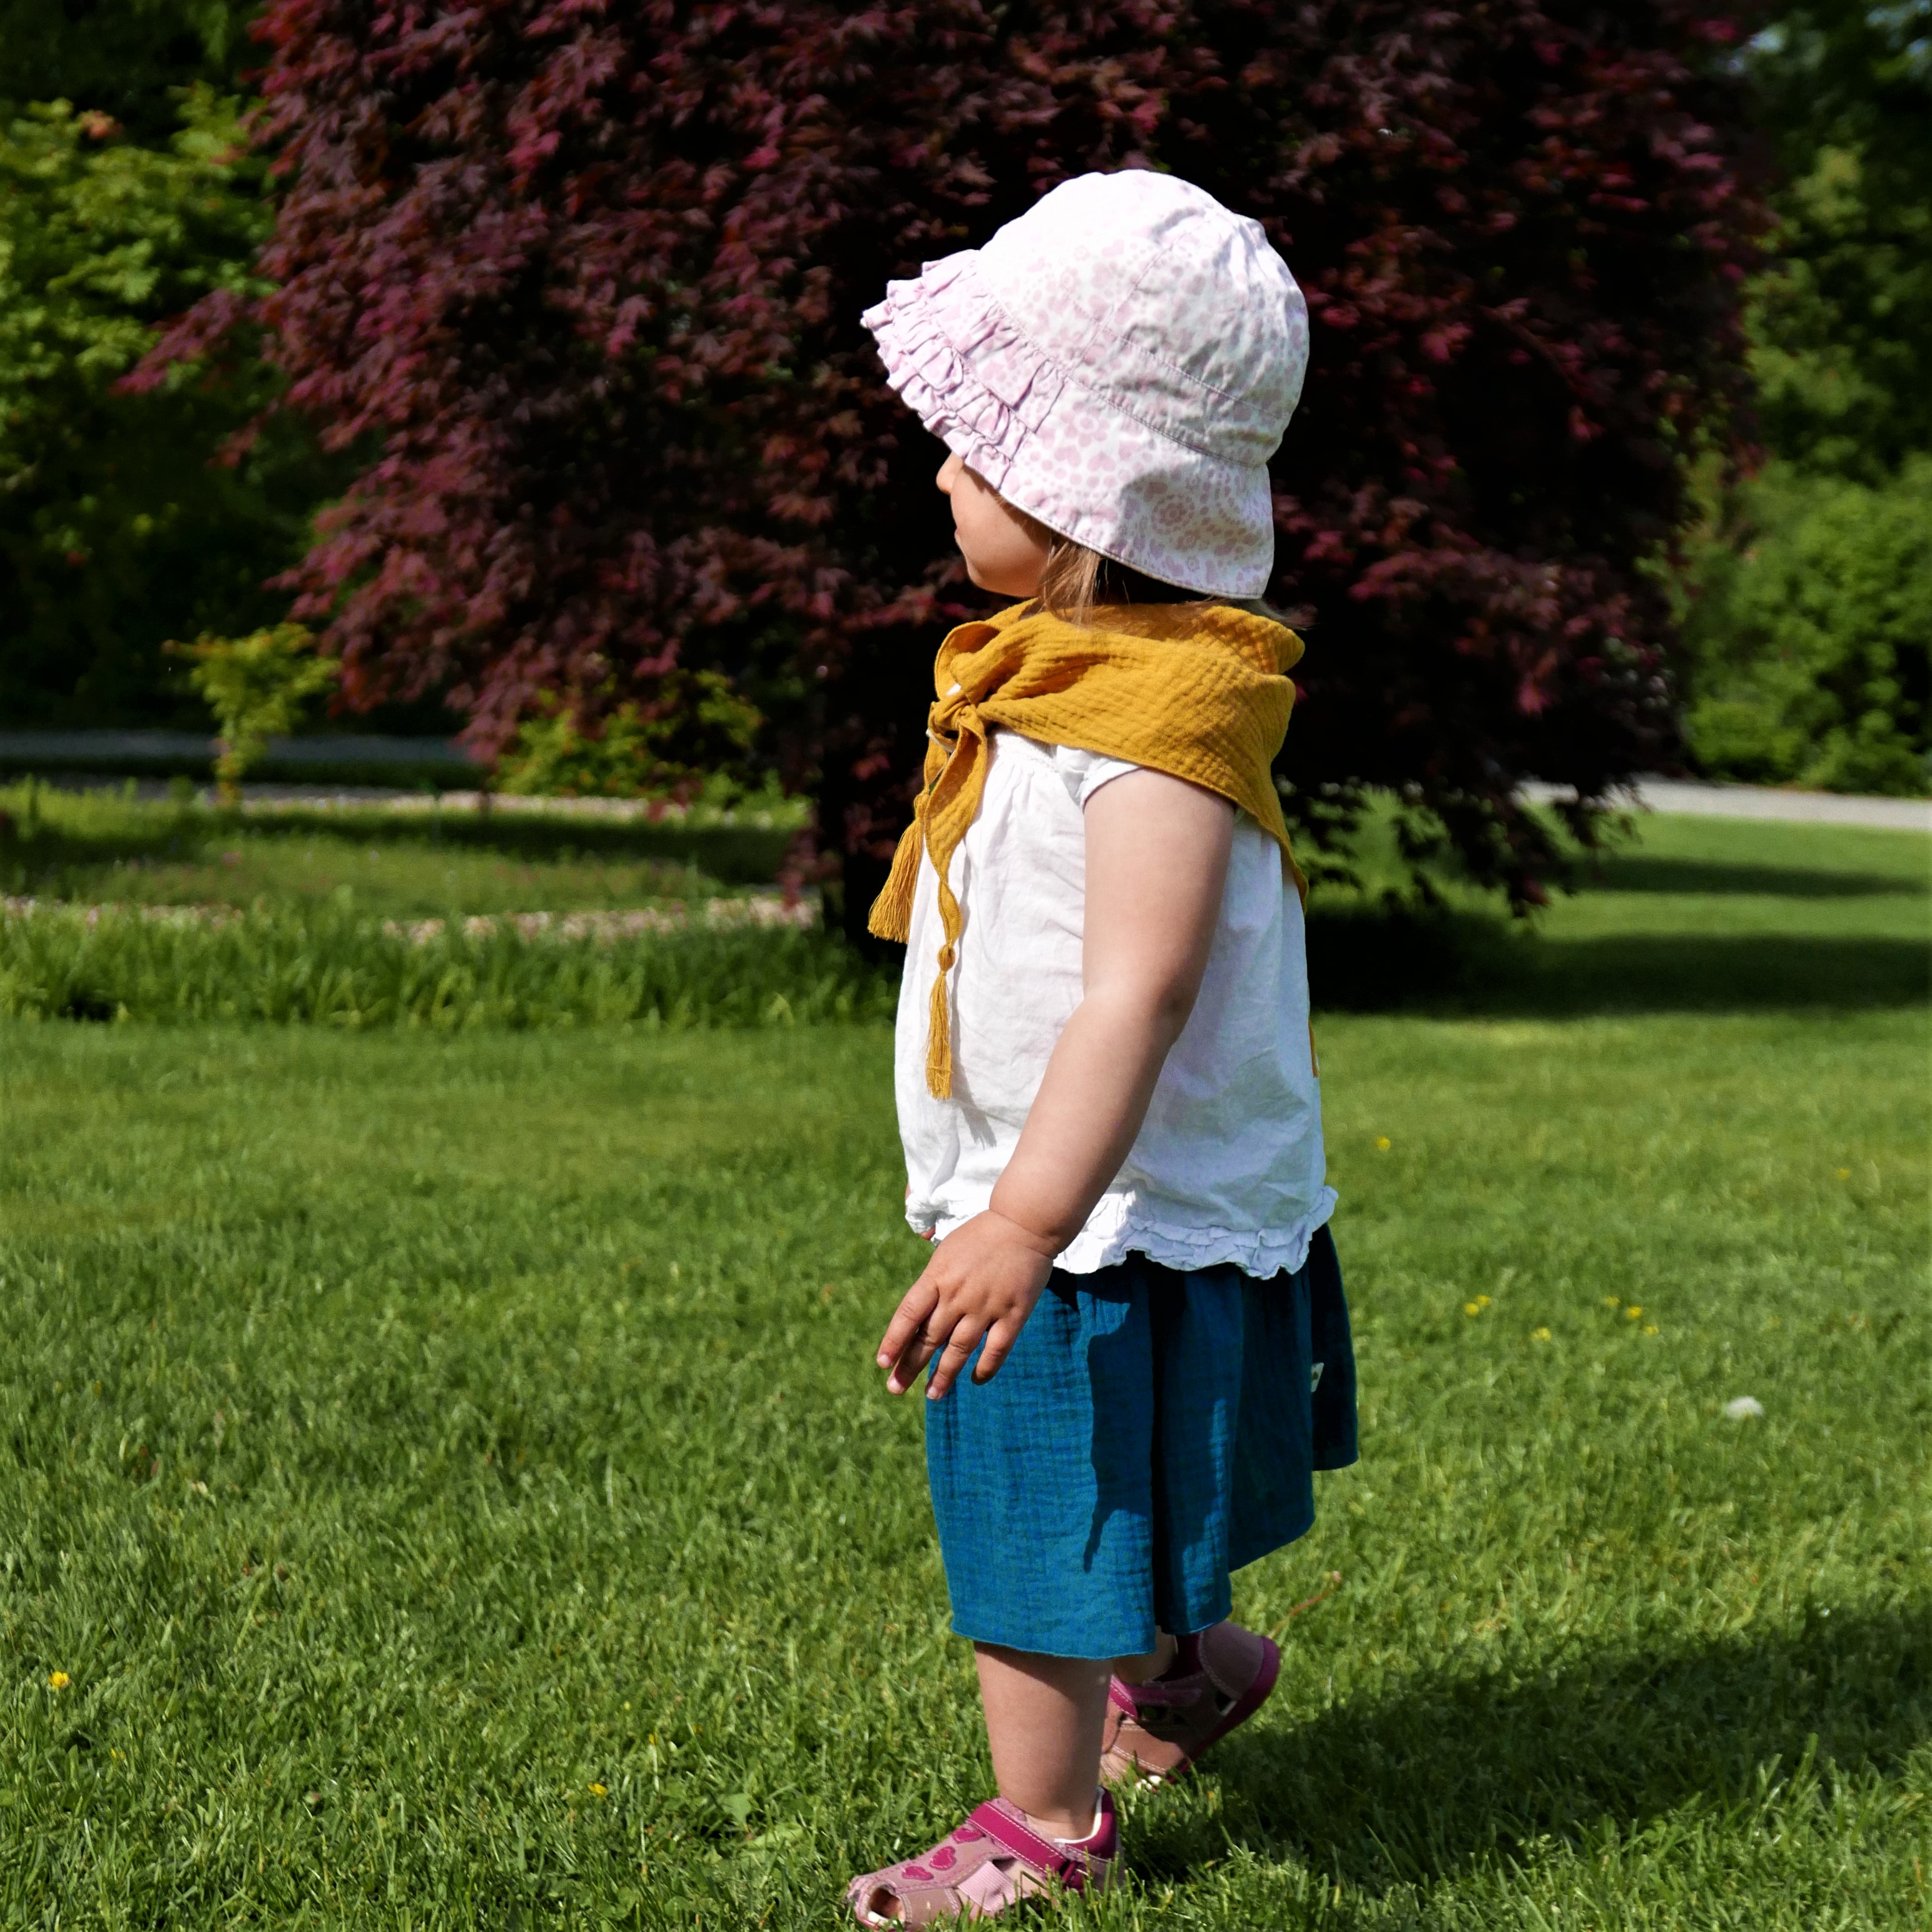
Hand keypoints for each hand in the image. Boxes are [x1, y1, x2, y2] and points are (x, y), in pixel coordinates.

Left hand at [876, 1210, 1057, 1399]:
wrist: (1025, 1222)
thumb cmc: (982, 1236)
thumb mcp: (947, 1251)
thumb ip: (932, 1283)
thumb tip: (914, 1316)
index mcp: (938, 1276)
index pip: (908, 1314)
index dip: (894, 1340)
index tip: (883, 1363)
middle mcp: (958, 1294)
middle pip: (929, 1338)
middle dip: (910, 1366)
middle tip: (895, 1388)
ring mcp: (986, 1305)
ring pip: (960, 1350)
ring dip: (944, 1375)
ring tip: (933, 1395)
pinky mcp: (1013, 1313)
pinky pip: (996, 1349)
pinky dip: (985, 1368)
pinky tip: (975, 1379)